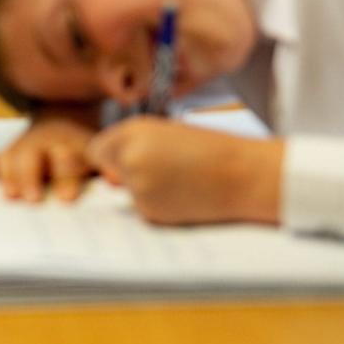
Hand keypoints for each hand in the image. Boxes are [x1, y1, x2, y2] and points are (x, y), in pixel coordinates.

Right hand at [0, 109, 99, 201]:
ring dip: (10, 176)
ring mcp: (24, 147)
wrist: (63, 115)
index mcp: (72, 143)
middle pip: (36, 157)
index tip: (67, 199)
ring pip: (13, 158)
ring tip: (10, 196)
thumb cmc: (82, 146)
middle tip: (33, 198)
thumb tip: (122, 183)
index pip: (69, 156)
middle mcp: (45, 144)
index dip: (68, 176)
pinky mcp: (7, 152)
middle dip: (33, 177)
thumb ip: (108, 166)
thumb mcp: (98, 151)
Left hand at [85, 118, 283, 224]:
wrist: (244, 175)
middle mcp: (129, 157)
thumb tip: (107, 180)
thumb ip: (134, 146)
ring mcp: (138, 187)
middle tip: (165, 168)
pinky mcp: (150, 211)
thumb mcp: (168, 133)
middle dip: (126, 172)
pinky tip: (184, 196)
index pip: (98, 149)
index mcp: (134, 131)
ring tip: (180, 179)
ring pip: (126, 191)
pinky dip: (158, 206)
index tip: (131, 157)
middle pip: (108, 171)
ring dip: (144, 189)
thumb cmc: (211, 150)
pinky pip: (142, 209)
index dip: (113, 155)